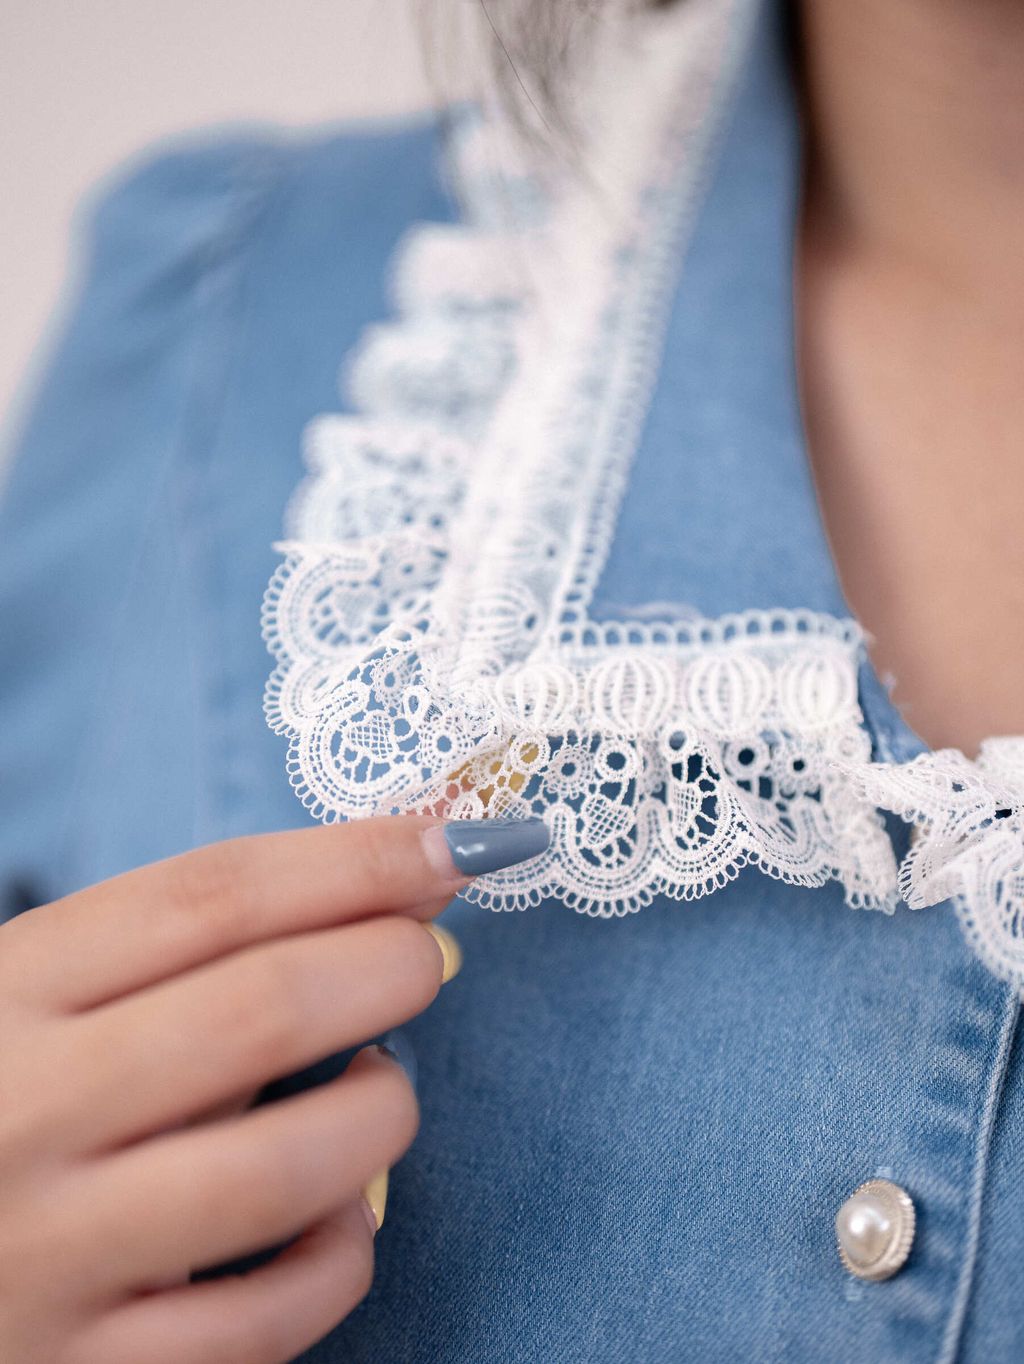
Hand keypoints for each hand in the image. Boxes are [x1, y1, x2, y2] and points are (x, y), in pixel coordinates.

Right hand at [0, 816, 471, 1363]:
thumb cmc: (10, 1092)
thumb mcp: (59, 991)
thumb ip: (208, 942)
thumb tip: (411, 874)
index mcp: (12, 989)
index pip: (213, 896)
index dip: (358, 860)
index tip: (454, 840)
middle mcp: (25, 1112)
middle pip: (264, 1010)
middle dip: (390, 964)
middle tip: (428, 957)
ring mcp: (53, 1252)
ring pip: (284, 1170)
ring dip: (379, 1109)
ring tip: (381, 1081)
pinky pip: (266, 1320)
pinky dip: (339, 1251)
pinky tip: (340, 1207)